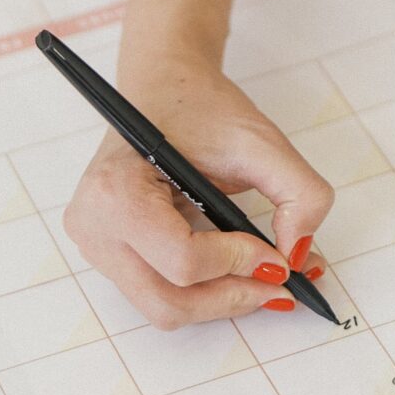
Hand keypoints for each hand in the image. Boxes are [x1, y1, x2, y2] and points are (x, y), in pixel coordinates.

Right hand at [63, 53, 334, 328]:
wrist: (164, 86)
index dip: (238, 264)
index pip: (182, 260)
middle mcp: (94, 226)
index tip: (279, 258)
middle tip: (280, 284)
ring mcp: (95, 246)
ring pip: (165, 307)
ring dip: (221, 299)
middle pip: (169, 302)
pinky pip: (160, 292)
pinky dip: (204, 290)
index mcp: (117, 191)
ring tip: (265, 277)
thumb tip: (299, 255)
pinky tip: (238, 269)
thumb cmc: (200, 107)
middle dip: (232, 297)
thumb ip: (298, 193)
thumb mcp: (261, 140)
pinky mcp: (108, 255)